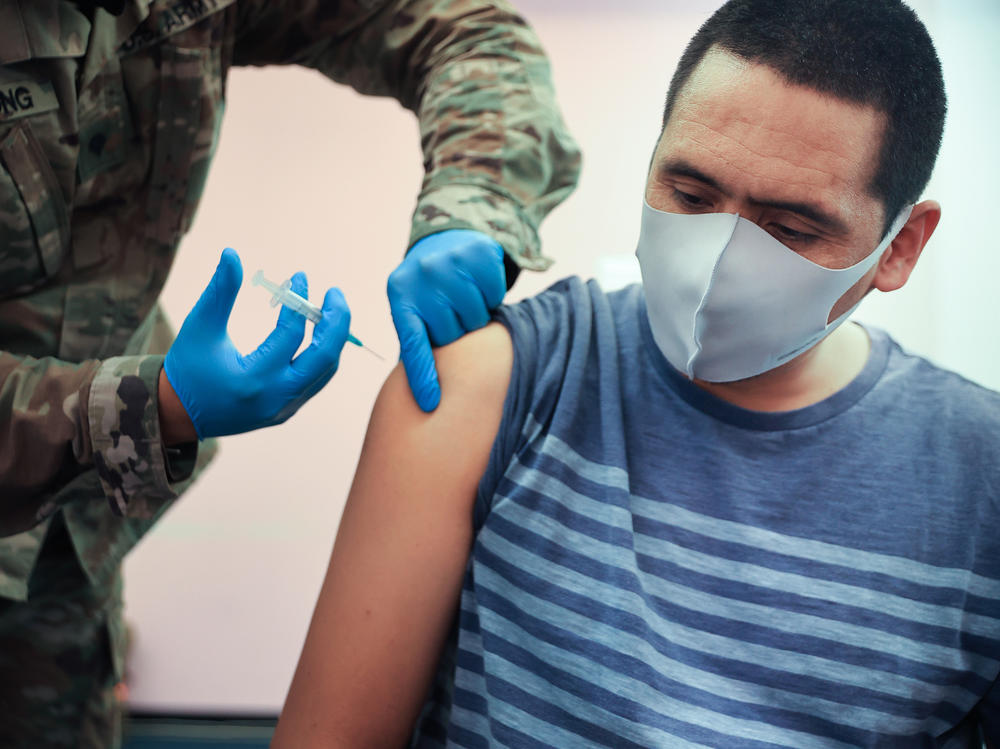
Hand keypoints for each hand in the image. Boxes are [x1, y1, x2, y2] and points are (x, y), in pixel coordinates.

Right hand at [163, 248, 350, 438]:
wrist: (179, 415)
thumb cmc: (188, 367)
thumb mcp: (199, 327)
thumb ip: (219, 292)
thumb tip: (232, 253)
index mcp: (253, 379)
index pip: (291, 335)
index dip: (299, 301)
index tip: (300, 277)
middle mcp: (275, 398)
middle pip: (324, 358)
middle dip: (337, 322)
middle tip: (335, 294)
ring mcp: (284, 408)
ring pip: (325, 371)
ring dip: (332, 339)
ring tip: (330, 309)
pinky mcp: (286, 412)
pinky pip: (316, 380)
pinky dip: (322, 355)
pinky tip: (319, 332)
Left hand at [387, 230, 505, 411]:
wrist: (448, 241)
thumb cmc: (429, 290)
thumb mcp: (412, 309)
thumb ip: (415, 343)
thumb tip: (420, 398)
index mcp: (400, 295)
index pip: (413, 344)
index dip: (423, 376)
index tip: (430, 404)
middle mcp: (422, 276)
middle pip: (452, 334)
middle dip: (456, 332)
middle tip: (451, 315)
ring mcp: (450, 262)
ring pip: (476, 318)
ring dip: (475, 316)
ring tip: (464, 299)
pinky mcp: (477, 253)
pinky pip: (495, 295)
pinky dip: (492, 296)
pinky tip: (479, 284)